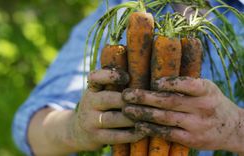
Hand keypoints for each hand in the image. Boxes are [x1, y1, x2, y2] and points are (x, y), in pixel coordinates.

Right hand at [72, 69, 143, 150]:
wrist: (78, 132)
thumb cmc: (99, 107)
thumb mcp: (101, 92)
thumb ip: (115, 83)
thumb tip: (143, 72)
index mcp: (92, 88)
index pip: (96, 77)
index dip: (111, 76)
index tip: (127, 77)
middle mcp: (89, 102)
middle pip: (109, 99)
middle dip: (129, 100)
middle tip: (147, 100)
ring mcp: (90, 120)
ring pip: (114, 118)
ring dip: (133, 118)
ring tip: (149, 116)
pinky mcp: (96, 137)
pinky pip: (116, 136)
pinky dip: (131, 134)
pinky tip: (143, 131)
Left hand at [122, 77, 243, 152]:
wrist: (231, 129)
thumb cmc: (211, 102)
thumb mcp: (205, 88)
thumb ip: (185, 83)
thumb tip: (154, 73)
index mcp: (205, 90)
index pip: (188, 84)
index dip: (170, 83)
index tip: (153, 82)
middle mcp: (203, 107)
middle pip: (170, 101)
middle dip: (145, 98)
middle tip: (126, 95)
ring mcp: (197, 125)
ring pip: (166, 118)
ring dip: (143, 114)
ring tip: (127, 109)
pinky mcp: (192, 140)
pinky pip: (168, 134)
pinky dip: (152, 129)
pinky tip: (139, 125)